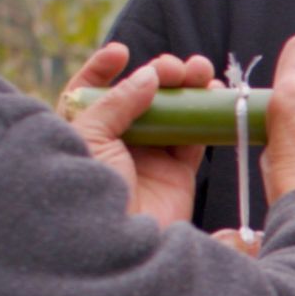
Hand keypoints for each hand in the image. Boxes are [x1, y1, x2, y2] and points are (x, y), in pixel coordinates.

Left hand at [62, 43, 216, 227]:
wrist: (115, 243)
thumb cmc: (90, 189)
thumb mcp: (91, 136)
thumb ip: (118, 102)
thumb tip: (146, 76)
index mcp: (81, 132)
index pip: (88, 91)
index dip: (102, 68)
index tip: (120, 52)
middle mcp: (114, 143)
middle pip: (138, 97)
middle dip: (158, 75)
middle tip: (176, 68)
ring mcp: (146, 159)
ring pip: (170, 114)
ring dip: (186, 89)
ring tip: (200, 72)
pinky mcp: (176, 174)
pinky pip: (194, 139)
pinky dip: (206, 117)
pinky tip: (213, 97)